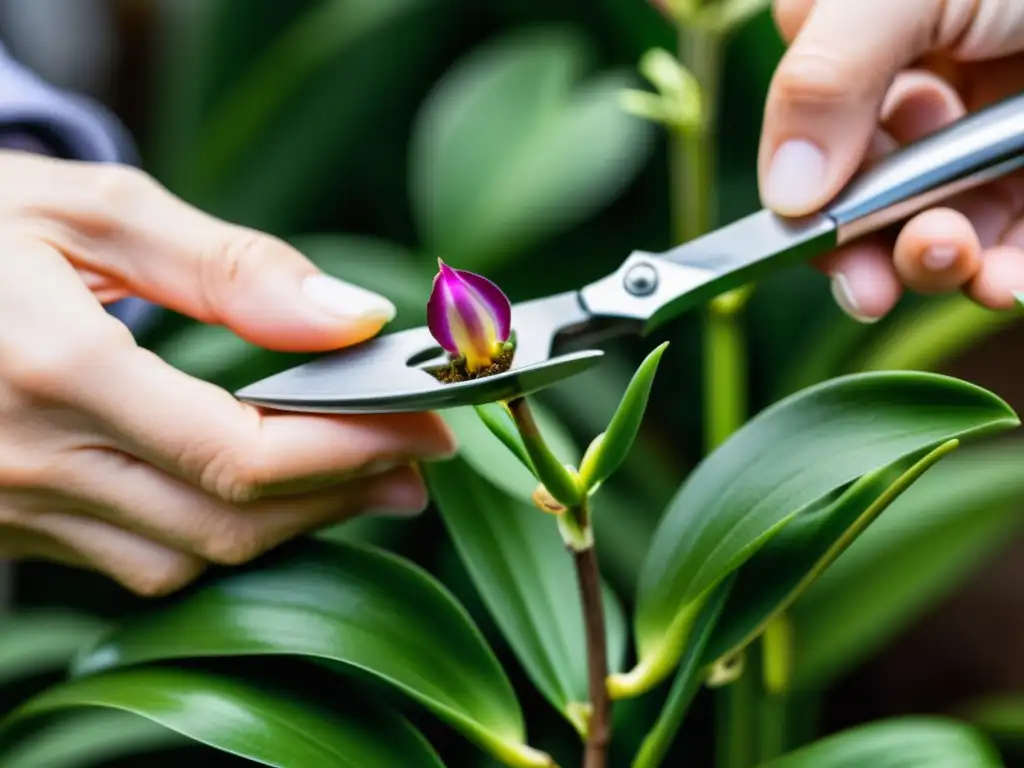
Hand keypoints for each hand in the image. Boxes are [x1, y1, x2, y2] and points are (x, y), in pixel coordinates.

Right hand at [0, 152, 454, 595]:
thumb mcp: (95, 212)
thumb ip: (231, 271)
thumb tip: (352, 317)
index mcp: (51, 369)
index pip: (241, 452)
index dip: (353, 449)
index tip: (429, 427)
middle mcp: (27, 459)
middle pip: (229, 519)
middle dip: (343, 496)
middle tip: (419, 459)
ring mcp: (11, 507)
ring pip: (188, 556)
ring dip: (291, 524)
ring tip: (363, 477)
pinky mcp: (8, 524)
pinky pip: (137, 557)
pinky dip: (220, 532)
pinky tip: (266, 491)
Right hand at [760, 0, 1023, 321]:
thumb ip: (828, 79)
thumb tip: (788, 194)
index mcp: (868, 35)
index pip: (809, 132)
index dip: (805, 192)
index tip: (814, 237)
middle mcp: (926, 84)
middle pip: (870, 192)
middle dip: (870, 245)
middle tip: (872, 283)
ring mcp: (991, 134)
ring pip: (940, 224)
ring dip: (937, 261)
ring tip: (955, 259)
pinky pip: (1017, 242)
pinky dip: (1006, 273)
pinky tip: (1005, 282)